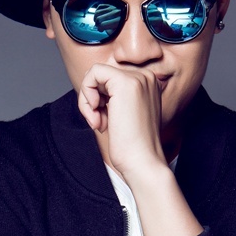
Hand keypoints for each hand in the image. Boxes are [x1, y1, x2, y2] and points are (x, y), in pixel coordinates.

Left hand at [77, 63, 165, 178]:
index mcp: (148, 84)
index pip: (112, 78)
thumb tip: (91, 86)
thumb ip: (114, 98)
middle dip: (93, 99)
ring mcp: (137, 78)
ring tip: (98, 122)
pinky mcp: (124, 82)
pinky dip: (86, 94)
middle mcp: (146, 77)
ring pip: (96, 73)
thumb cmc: (132, 147)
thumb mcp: (125, 115)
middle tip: (98, 122)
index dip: (100, 98)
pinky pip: (93, 73)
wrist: (142, 162)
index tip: (104, 121)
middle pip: (103, 75)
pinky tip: (94, 114)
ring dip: (88, 100)